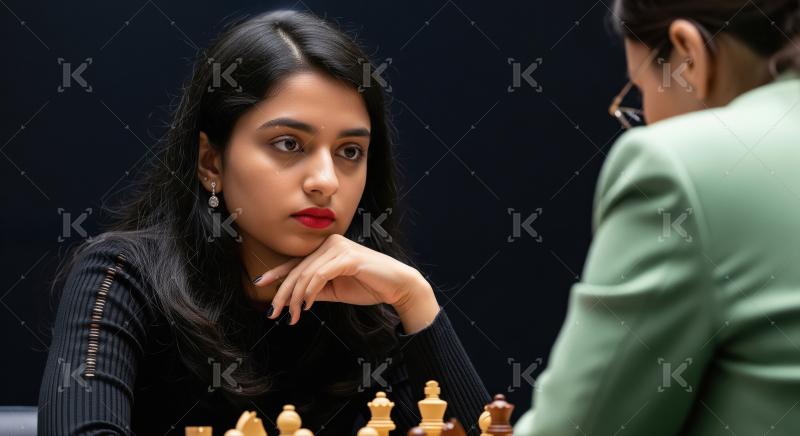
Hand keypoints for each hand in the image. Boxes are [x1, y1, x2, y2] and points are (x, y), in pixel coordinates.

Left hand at [253, 234, 438, 331]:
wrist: (397, 286)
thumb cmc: (368, 286)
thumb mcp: (334, 290)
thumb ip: (314, 291)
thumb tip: (291, 299)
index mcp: (326, 250)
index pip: (296, 262)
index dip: (276, 274)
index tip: (260, 285)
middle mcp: (330, 244)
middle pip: (298, 269)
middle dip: (283, 293)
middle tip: (274, 312)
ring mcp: (338, 247)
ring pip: (306, 274)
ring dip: (297, 298)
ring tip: (293, 316)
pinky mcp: (347, 257)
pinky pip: (321, 275)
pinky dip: (311, 291)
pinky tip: (308, 305)